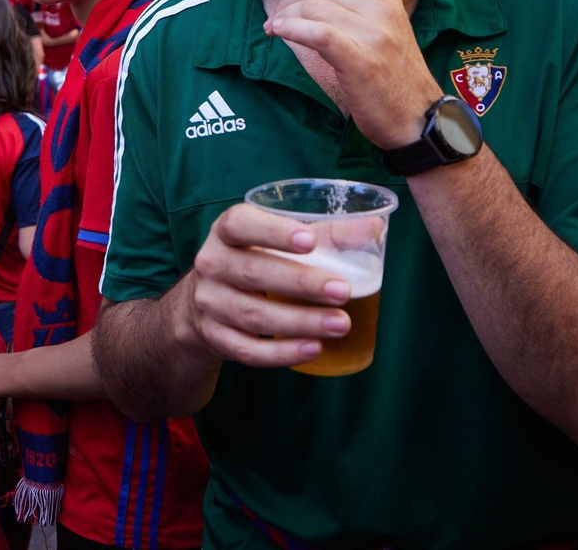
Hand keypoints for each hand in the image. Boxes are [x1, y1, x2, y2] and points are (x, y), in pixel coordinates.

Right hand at [178, 203, 357, 367]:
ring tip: (341, 324)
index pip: (241, 224)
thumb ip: (325, 233)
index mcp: (226, 231)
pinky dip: (281, 353)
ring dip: (300, 322)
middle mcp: (211, 264)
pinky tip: (313, 349)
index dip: (274, 232)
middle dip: (301, 283)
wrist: (203, 301)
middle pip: (253, 273)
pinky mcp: (215, 337)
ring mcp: (210, 303)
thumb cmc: (254, 259)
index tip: (310, 242)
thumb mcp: (278, 240)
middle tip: (343, 291)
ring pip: (254, 316)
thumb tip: (374, 227)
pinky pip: (248, 350)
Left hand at [260, 0, 442, 148]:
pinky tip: (279, 34)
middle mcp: (381, 6)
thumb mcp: (379, 26)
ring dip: (283, 18)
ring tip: (274, 33)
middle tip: (273, 22)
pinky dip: (292, 29)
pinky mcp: (361, 60)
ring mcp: (374, 33)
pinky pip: (318, 33)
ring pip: (312, 6)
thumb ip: (348, 5)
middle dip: (285, 0)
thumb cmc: (390, 74)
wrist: (418, 116)